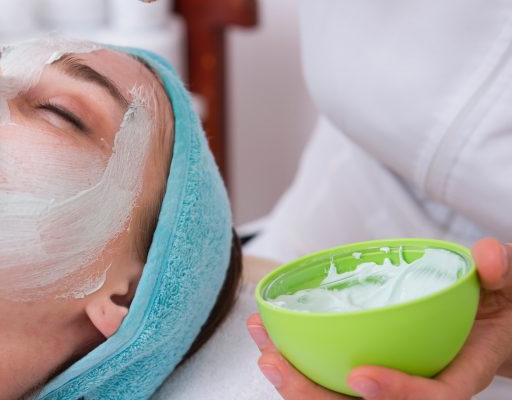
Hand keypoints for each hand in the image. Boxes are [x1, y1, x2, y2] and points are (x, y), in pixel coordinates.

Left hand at [247, 238, 511, 398]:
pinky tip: (268, 336)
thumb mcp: (509, 284)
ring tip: (262, 348)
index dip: (397, 394)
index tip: (360, 376)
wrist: (493, 316)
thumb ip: (502, 271)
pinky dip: (296, 357)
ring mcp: (391, 379)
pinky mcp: (367, 369)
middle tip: (276, 365)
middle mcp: (420, 385)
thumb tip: (487, 257)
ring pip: (338, 397)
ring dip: (294, 379)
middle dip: (315, 395)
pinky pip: (328, 374)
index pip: (433, 397)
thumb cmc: (498, 301)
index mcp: (459, 375)